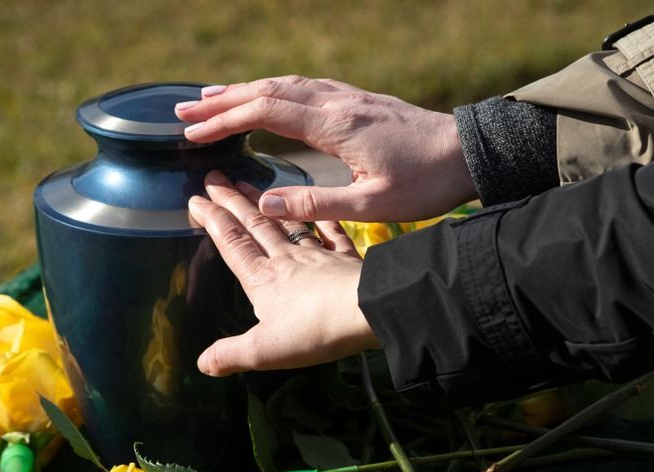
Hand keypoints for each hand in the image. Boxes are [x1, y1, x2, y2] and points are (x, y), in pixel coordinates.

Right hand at [176, 76, 476, 222]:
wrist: (470, 153)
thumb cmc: (426, 183)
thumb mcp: (372, 204)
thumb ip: (316, 204)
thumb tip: (264, 205)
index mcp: (336, 125)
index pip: (266, 112)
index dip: (225, 120)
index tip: (193, 132)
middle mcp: (338, 103)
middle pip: (269, 91)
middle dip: (223, 100)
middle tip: (183, 110)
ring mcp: (350, 98)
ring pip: (287, 85)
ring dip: (246, 90)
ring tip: (212, 99)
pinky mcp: (360, 102)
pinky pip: (306, 88)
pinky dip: (275, 90)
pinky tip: (269, 98)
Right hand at [188, 171, 379, 375]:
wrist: (367, 310)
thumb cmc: (314, 330)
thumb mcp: (264, 351)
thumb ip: (231, 354)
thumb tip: (202, 364)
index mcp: (262, 279)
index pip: (231, 243)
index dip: (211, 220)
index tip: (195, 199)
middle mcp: (286, 259)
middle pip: (254, 225)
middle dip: (231, 201)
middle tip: (215, 178)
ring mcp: (318, 255)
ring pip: (286, 223)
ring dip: (265, 203)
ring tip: (248, 185)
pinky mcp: (347, 258)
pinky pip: (331, 232)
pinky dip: (321, 218)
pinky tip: (315, 209)